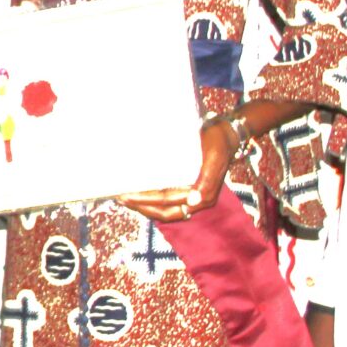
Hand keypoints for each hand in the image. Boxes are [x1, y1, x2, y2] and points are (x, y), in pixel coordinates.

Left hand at [116, 119, 234, 222]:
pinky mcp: (186, 187)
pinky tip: (136, 190)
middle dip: (141, 207)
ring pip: (163, 208)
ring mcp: (190, 195)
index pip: (169, 206)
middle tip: (120, 198)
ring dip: (144, 205)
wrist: (226, 134)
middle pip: (164, 212)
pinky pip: (166, 199)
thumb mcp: (215, 157)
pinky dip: (150, 198)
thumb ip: (206, 181)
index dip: (147, 203)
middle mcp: (196, 200)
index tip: (128, 196)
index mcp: (203, 196)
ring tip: (123, 197)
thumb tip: (193, 201)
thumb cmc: (218, 142)